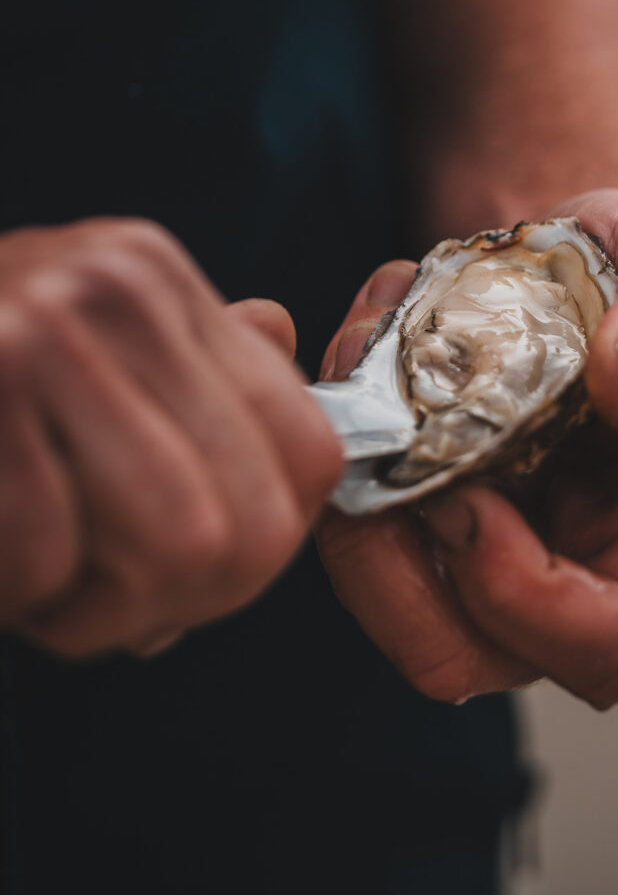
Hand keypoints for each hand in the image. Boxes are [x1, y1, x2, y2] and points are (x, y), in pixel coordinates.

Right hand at [0, 219, 343, 656]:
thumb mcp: (69, 350)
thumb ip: (185, 370)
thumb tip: (275, 336)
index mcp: (157, 283)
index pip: (310, 452)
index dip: (268, 550)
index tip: (198, 577)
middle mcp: (119, 288)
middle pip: (255, 522)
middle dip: (183, 604)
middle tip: (108, 605)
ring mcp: (44, 332)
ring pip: (180, 547)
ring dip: (100, 611)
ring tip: (42, 583)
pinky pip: (46, 560)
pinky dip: (19, 595)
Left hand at [316, 191, 617, 707]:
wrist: (583, 257)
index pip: (617, 642)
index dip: (529, 602)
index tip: (467, 497)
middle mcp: (582, 567)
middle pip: (473, 659)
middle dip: (390, 578)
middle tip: (373, 459)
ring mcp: (497, 552)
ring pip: (397, 611)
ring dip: (347, 513)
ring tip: (357, 366)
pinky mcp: (430, 517)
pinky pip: (364, 536)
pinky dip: (340, 455)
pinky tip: (359, 345)